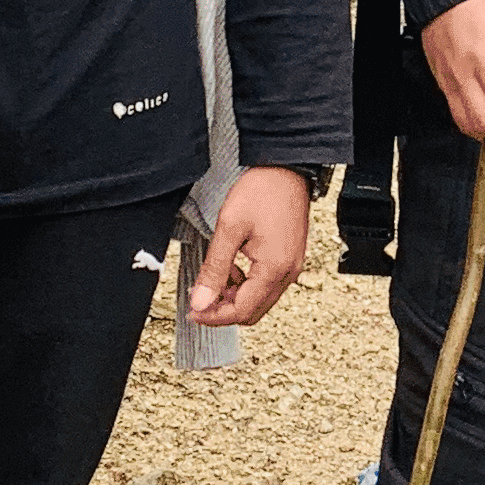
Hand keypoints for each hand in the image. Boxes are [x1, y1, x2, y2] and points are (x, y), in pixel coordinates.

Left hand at [186, 166, 310, 328]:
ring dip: (234, 296)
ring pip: (259, 300)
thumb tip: (201, 301)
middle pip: (252, 312)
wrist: (286, 169)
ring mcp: (291, 267)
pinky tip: (232, 267)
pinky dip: (247, 284)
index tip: (193, 310)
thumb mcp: (229, 228)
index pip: (241, 311)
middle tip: (199, 296)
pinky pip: (267, 285)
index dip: (214, 315)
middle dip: (223, 309)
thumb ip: (214, 269)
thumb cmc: (262, 191)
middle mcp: (287, 273)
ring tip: (214, 277)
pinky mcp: (290, 259)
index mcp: (274, 269)